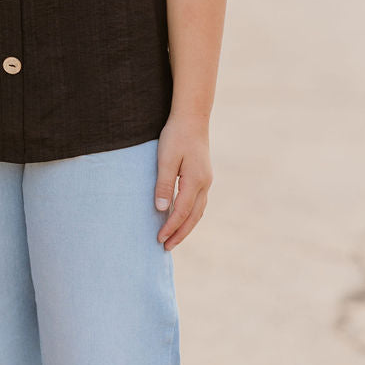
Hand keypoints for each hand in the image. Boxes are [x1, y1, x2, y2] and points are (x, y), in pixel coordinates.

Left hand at [154, 119, 212, 250]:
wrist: (192, 117)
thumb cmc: (176, 136)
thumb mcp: (166, 159)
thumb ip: (164, 184)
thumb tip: (162, 209)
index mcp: (196, 181)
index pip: (182, 212)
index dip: (170, 227)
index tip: (159, 239)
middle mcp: (204, 183)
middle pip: (193, 216)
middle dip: (180, 233)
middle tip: (166, 247)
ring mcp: (206, 180)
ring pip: (198, 211)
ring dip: (186, 226)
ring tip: (173, 238)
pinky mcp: (203, 176)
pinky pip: (198, 202)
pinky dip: (190, 214)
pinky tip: (182, 217)